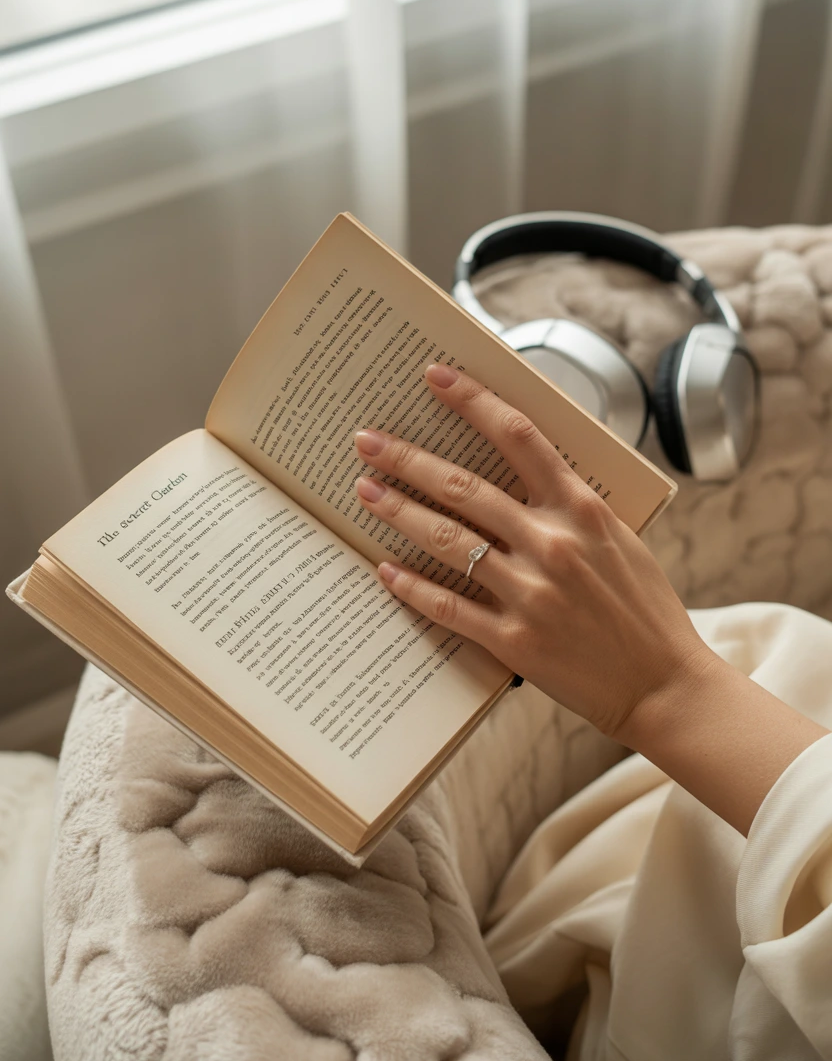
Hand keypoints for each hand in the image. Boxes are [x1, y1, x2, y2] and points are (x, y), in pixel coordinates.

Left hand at [352, 362, 713, 745]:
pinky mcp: (515, 640)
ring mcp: (531, 592)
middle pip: (465, 486)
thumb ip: (573, 504)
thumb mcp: (621, 537)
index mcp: (583, 509)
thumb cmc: (645, 609)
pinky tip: (384, 569)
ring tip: (365, 490)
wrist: (665, 685)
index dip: (473, 401)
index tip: (436, 376)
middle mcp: (553, 543)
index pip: (519, 436)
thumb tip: (528, 467)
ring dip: (399, 510)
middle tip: (367, 440)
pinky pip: (448, 606)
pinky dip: (411, 586)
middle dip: (408, 458)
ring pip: (448, 540)